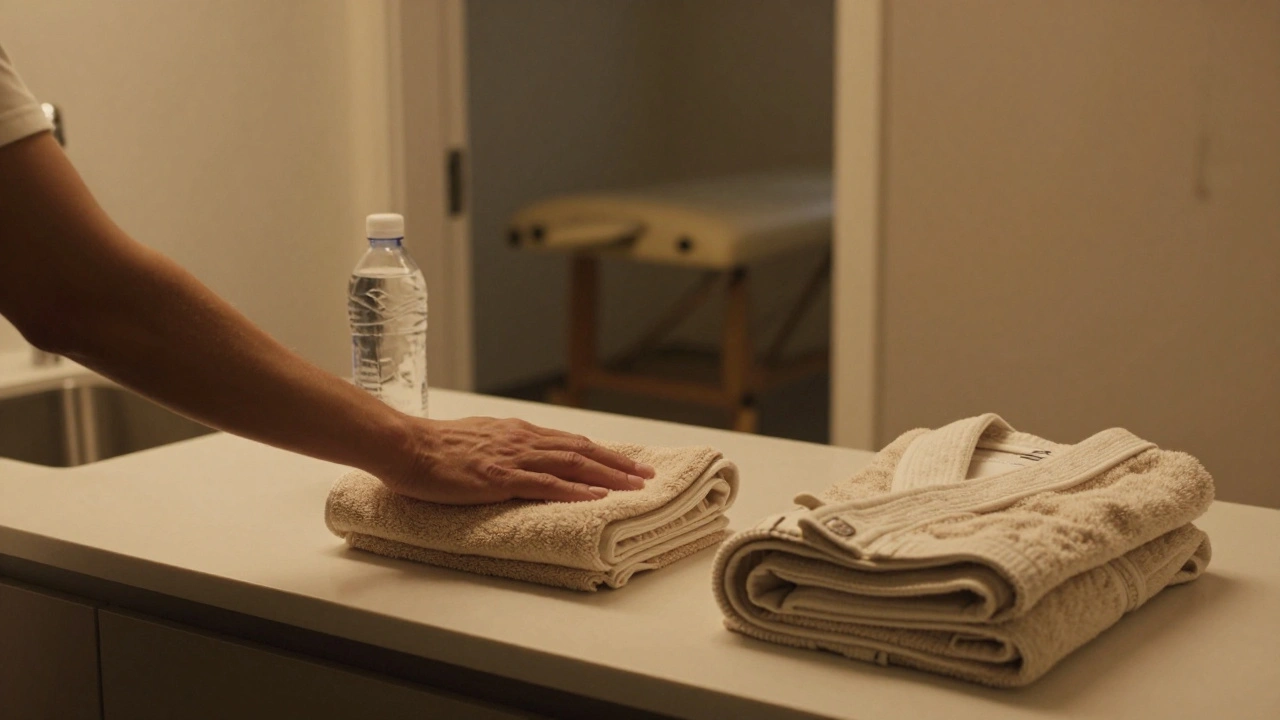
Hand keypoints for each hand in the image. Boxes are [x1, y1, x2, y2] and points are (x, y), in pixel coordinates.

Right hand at [379, 416, 655, 504]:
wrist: (406, 446)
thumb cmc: (434, 448)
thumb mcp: (478, 440)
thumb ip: (504, 448)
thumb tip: (522, 459)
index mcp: (517, 432)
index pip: (570, 441)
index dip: (602, 452)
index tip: (626, 462)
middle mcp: (522, 440)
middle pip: (581, 450)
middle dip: (618, 463)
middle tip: (647, 475)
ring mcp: (513, 458)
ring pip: (573, 464)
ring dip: (608, 475)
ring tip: (635, 486)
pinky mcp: (500, 478)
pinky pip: (546, 485)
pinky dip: (576, 490)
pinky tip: (597, 497)